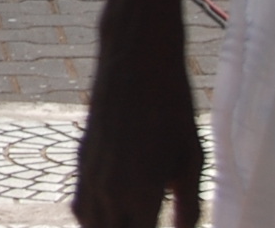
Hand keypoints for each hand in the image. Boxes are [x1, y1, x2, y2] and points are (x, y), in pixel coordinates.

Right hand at [73, 0, 202, 227]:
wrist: (135, 63)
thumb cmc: (173, 110)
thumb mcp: (193, 161)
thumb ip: (190, 207)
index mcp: (141, 193)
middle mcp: (109, 189)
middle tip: (150, 222)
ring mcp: (90, 173)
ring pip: (89, 224)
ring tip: (132, 222)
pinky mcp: (82, 159)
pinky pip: (81, 204)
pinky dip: (93, 219)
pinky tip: (115, 213)